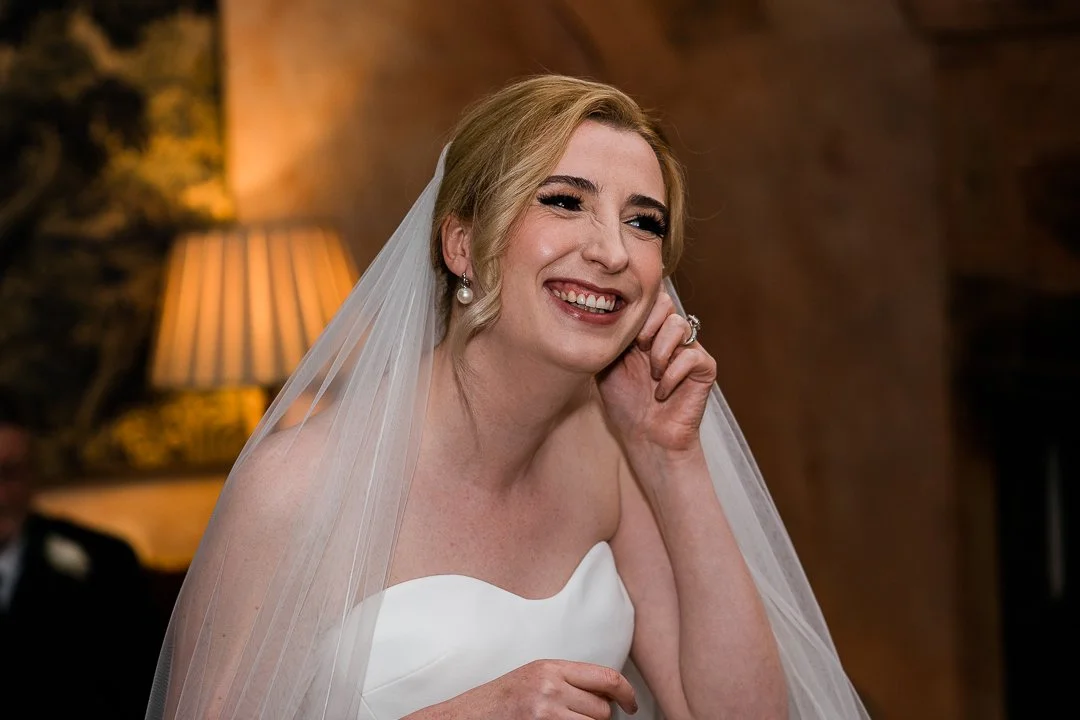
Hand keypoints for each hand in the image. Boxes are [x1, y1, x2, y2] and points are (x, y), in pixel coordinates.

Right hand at [404, 659, 637, 717]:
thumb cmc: (498, 702)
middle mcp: (549, 687)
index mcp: (550, 667)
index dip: (626, 693)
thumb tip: (607, 696)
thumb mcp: (533, 679)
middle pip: (602, 710)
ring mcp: (544, 712)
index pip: (605, 677)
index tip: (632, 705)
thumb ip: (567, 681)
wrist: (462, 717)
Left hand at [598, 291, 715, 454]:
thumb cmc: (625, 405)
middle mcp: (668, 337)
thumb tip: (603, 312)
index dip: (635, 312)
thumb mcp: (606, 367)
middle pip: (665, 302)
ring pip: (678, 325)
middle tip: (639, 350)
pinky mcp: (704, 368)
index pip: (647, 299)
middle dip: (648, 325)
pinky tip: (662, 392)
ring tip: (652, 375)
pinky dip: (672, 375)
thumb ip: (609, 338)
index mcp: (645, 332)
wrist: (645, 437)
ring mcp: (688, 350)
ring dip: (659, 351)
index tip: (624, 341)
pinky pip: (691, 356)